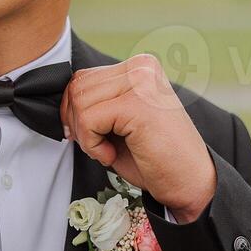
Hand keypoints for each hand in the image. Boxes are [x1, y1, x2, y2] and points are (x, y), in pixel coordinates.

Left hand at [60, 53, 216, 222]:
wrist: (188, 183)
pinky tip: (111, 155)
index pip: (83, 78)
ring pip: (80, 102)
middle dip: (77, 124)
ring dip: (85, 136)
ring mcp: (141, 82)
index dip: (74, 112)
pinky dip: (92, 144)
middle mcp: (142, 67)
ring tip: (107, 151)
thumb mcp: (118, 122)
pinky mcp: (137, 104)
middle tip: (99, 147)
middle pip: (77, 87)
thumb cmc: (153, 157)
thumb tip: (61, 101)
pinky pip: (89, 119)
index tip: (88, 137)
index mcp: (139, 67)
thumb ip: (96, 103)